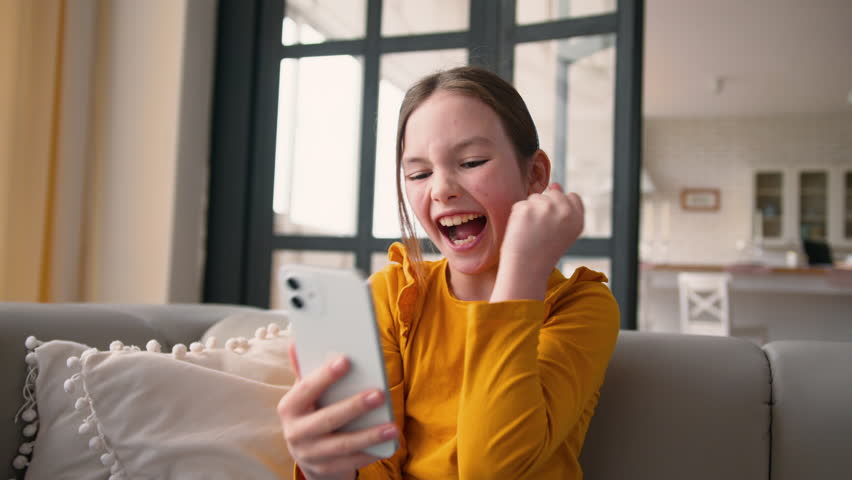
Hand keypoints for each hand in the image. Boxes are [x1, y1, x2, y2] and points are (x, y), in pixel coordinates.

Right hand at [277, 342, 398, 479]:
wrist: (307, 454)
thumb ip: (305, 370)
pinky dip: (370, 453)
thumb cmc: (311, 412)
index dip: (325, 375)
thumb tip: (295, 340)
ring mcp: (310, 454)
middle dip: (355, 406)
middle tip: (380, 394)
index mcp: (289, 407)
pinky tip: (388, 443)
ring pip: (343, 445)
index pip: (306, 388)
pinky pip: (351, 462)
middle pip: (327, 419)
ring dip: (369, 435)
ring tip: (392, 426)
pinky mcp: (325, 470)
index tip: (346, 360)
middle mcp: (295, 432)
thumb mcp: (305, 393)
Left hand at [492, 183, 583, 301]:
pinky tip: (521, 231)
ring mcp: (546, 208)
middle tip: (540, 230)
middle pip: (553, 194)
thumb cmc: (543, 252)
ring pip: (535, 197)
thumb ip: (563, 208)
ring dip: (530, 211)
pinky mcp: (527, 208)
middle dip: (544, 208)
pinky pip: (520, 204)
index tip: (553, 223)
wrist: (526, 269)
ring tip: (531, 232)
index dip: (561, 208)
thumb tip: (555, 184)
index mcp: (578, 219)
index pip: (573, 197)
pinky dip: (517, 216)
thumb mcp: (562, 231)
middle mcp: (565, 211)